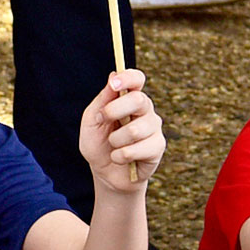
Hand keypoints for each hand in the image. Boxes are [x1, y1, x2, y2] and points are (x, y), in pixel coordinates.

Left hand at [80, 68, 164, 190]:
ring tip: (113, 145)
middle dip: (115, 110)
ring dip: (115, 140)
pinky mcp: (157, 147)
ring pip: (134, 129)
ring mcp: (154, 128)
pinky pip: (135, 150)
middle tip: (104, 120)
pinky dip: (119, 156)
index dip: (128, 78)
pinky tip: (120, 158)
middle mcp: (145, 110)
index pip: (136, 79)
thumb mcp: (92, 121)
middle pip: (139, 100)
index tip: (114, 83)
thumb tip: (113, 76)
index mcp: (129, 99)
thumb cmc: (98, 144)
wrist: (105, 173)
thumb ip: (102, 100)